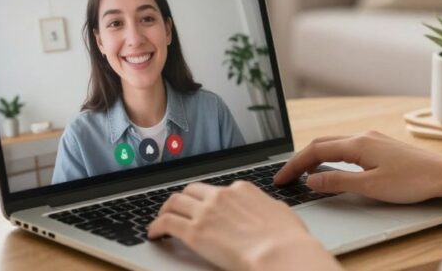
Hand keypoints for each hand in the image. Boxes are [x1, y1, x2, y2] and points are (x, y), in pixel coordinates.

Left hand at [147, 181, 338, 270]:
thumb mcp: (281, 213)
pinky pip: (166, 223)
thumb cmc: (287, 239)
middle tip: (177, 210)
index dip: (207, 199)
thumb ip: (268, 209)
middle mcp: (222, 195)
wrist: (280, 252)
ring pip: (174, 202)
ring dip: (165, 210)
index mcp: (242, 189)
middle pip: (191, 191)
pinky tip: (154, 234)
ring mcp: (206, 212)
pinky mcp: (194, 231)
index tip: (203, 208)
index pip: (217, 190)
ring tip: (160, 221)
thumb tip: (268, 211)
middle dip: (182, 200)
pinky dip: (156, 226)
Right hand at [273, 131, 441, 202]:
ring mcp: (373, 139)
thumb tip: (311, 180)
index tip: (280, 178)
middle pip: (322, 143)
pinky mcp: (381, 146)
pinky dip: (332, 156)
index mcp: (358, 144)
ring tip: (304, 174)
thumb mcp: (371, 186)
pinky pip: (348, 147)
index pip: (315, 151)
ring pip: (335, 144)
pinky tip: (334, 168)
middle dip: (301, 159)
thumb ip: (338, 183)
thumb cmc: (412, 181)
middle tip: (287, 176)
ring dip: (317, 156)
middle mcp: (363, 136)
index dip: (294, 165)